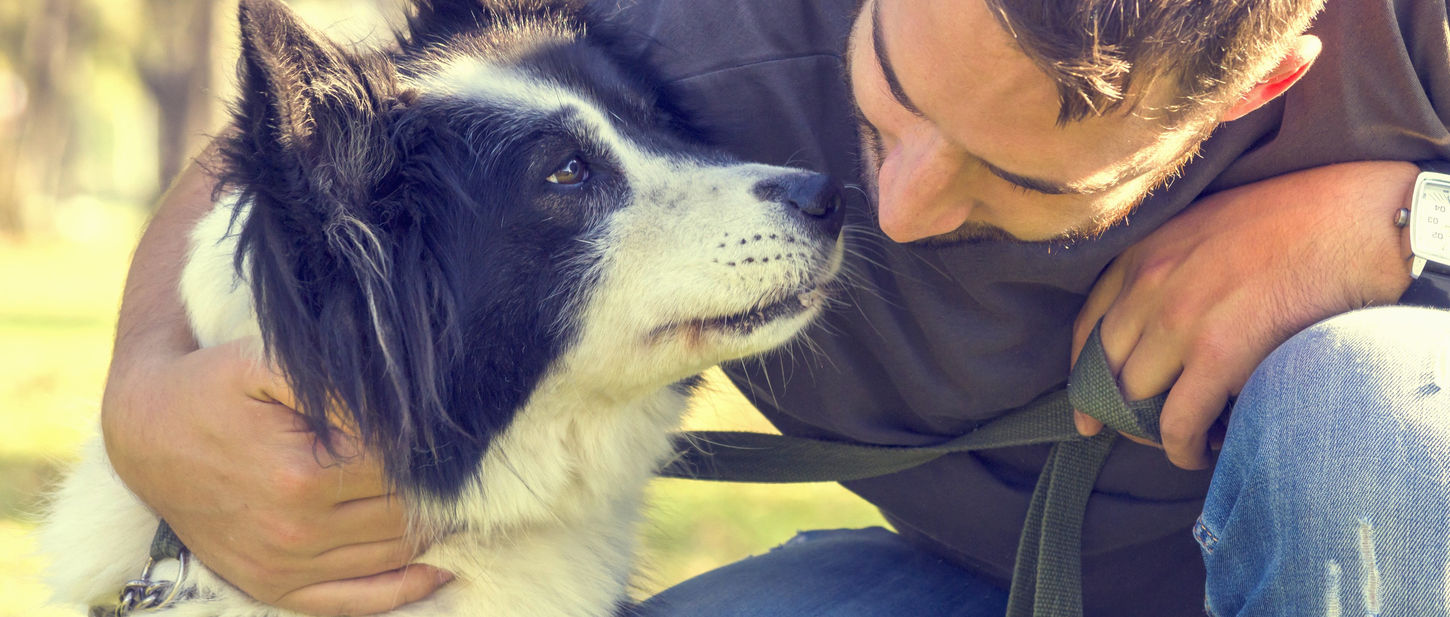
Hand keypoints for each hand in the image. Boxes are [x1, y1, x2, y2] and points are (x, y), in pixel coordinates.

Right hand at [102, 337, 450, 614]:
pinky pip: (358, 601)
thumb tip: (406, 407)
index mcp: (302, 475)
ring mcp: (285, 566)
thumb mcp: (269, 362)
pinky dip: (407, 586)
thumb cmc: (214, 386)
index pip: (404, 467)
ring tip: (456, 498)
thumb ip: (340, 382)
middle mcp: (296, 530)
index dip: (434, 447)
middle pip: (406, 514)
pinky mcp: (274, 587)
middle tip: (466, 463)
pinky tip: (442, 565)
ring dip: (433, 530)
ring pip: (393, 556)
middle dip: (441, 487)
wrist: (145, 432)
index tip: (451, 429)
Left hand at [1071, 161, 1416, 469]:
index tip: (1085, 411)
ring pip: (1136, 400)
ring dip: (1153, 432)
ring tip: (1183, 440)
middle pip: (1106, 370)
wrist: (1355, 219)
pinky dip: (1183, 449)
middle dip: (1118, 412)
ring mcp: (1180, 318)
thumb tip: (1155, 331)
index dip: (1082, 377)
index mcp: (1143, 252)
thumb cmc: (1294, 222)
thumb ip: (1170, 270)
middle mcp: (1149, 284)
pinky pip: (1178, 422)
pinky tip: (1202, 453)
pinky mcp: (1219, 353)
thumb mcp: (1205, 228)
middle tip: (1144, 434)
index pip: (1087, 328)